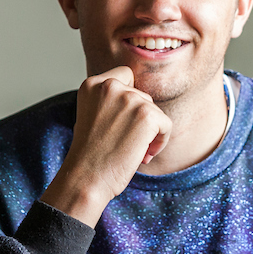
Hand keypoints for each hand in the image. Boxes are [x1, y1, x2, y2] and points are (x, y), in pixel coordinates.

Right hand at [40, 66, 171, 225]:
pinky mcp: (146, 114)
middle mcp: (110, 86)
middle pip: (143, 96)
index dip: (131, 99)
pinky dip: (161, 142)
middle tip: (126, 142)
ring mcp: (129, 98)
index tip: (123, 123)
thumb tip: (140, 97)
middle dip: (140, 120)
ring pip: (155, 111)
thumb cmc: (91, 153)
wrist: (86, 178)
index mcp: (93, 84)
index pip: (126, 75)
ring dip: (150, 133)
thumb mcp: (93, 115)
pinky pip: (166, 125)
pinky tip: (143, 155)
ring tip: (132, 150)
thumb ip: (111, 101)